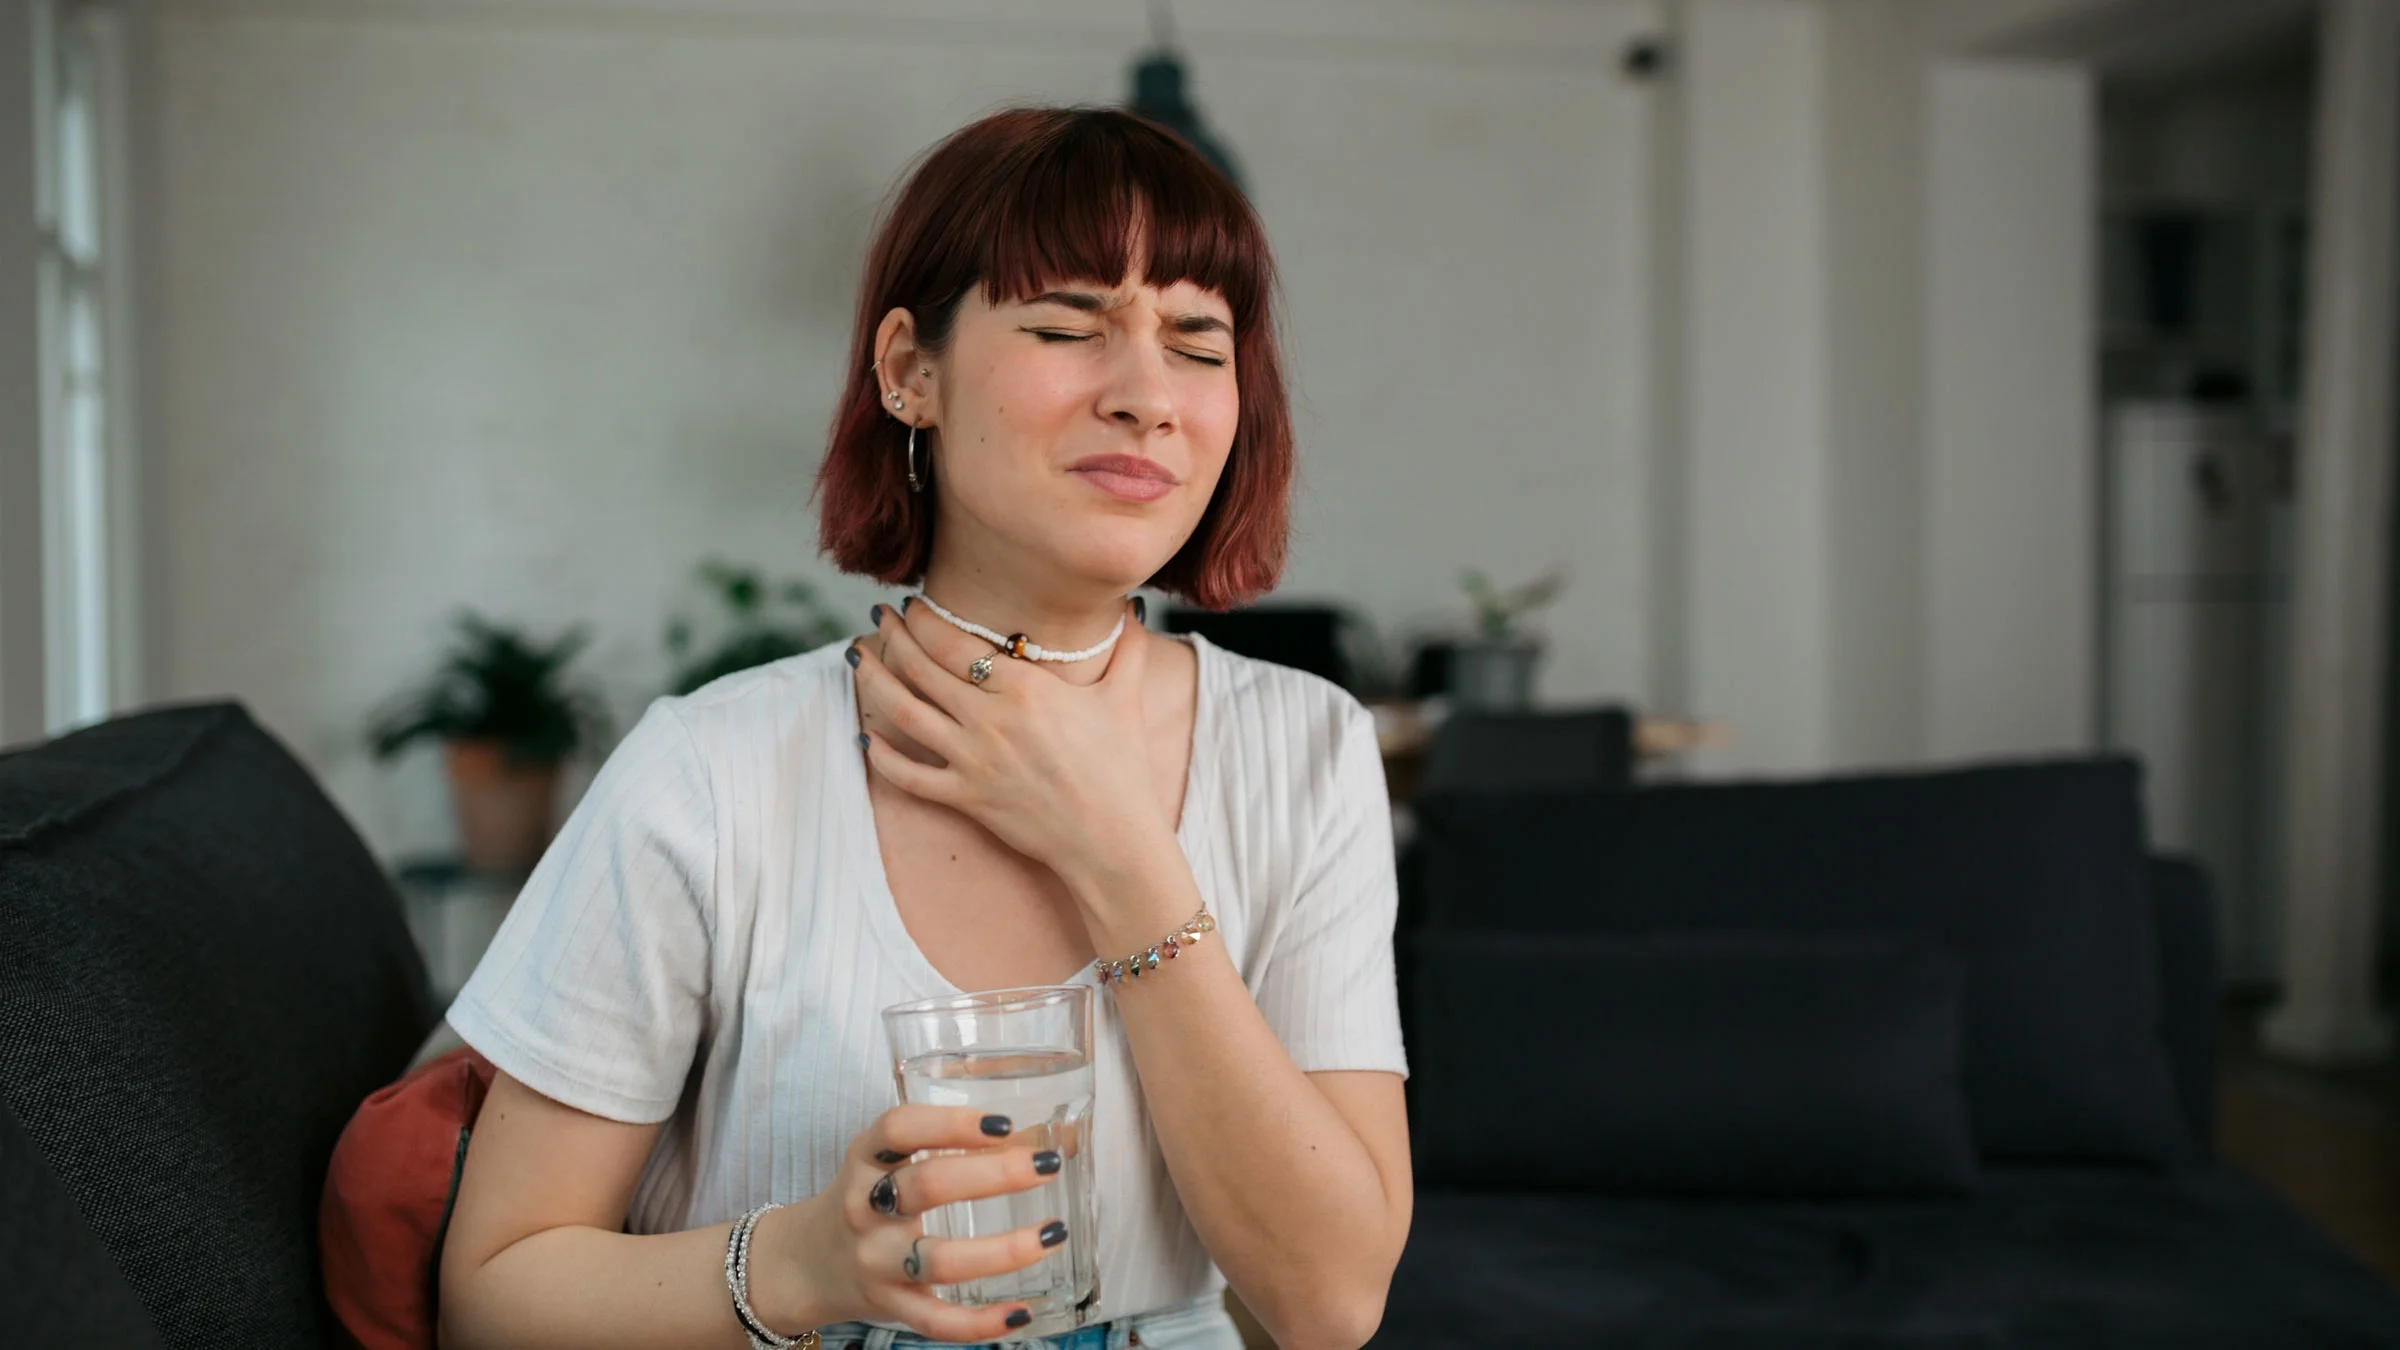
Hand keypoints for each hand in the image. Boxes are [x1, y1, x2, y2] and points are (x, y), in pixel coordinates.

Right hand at [749, 1104, 1068, 1340]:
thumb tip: (1044, 1135)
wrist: (803, 1263)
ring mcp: (876, 1261)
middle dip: (993, 1175)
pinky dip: (979, 1323)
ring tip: (1051, 1234)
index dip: (952, 1123)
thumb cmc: (863, 1200)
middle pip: (926, 1187)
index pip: (900, 1129)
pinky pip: (936, 1321)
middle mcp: (866, 1207)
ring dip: (1002, 1250)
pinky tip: (1020, 1312)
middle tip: (1045, 1165)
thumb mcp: (882, 1160)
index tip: (1004, 1123)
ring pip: (938, 1260)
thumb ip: (943, 1143)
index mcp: (866, 1160)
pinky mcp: (890, 1305)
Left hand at [852, 598, 1169, 889]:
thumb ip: (1127, 648)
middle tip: (879, 620)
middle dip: (894, 638)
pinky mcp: (966, 798)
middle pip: (921, 669)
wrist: (1112, 839)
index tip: (913, 606)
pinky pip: (909, 776)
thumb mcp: (1124, 698)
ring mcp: (973, 760)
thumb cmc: (1121, 768)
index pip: (955, 642)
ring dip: (875, 681)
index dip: (925, 620)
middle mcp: (989, 719)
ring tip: (858, 659)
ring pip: (904, 713)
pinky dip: (880, 756)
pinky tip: (865, 735)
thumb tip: (1135, 609)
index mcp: (1024, 687)